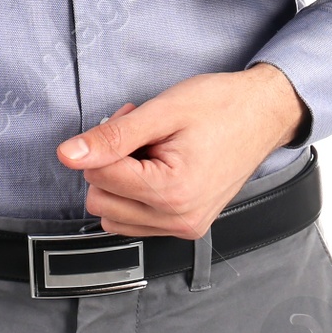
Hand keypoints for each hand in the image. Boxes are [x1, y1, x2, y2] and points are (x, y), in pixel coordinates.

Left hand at [55, 65, 306, 239]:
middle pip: (101, 200)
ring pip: (114, 216)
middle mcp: (178, 219)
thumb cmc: (220, 106)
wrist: (263, 113)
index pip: (99, 177)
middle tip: (139, 131)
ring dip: (121, 180)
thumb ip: (113, 135)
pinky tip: (157, 166)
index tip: (128, 118)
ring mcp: (185, 227)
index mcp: (172, 191)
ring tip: (150, 148)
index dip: (104, 141)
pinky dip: (135, 194)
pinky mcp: (188, 226)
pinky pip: (136, 221)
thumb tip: (68, 154)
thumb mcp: (163, 110)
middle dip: (110, 162)